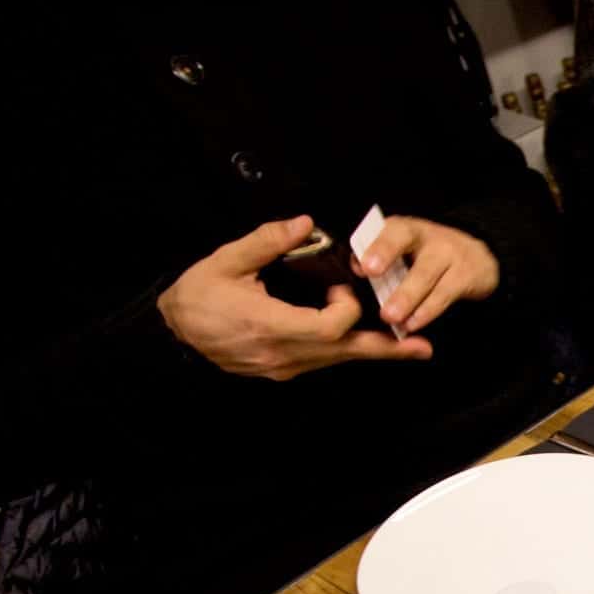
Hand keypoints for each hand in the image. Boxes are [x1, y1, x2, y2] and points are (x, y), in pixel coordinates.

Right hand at [157, 216, 431, 380]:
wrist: (171, 336)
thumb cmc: (195, 297)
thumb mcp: (224, 262)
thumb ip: (266, 242)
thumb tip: (304, 223)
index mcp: (268, 326)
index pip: (329, 328)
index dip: (346, 307)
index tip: (339, 284)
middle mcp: (281, 354)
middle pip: (344, 352)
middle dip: (385, 347)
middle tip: (422, 347)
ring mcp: (282, 367)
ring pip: (337, 360)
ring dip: (371, 350)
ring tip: (410, 346)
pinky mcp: (282, 370)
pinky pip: (323, 361)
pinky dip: (346, 349)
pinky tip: (367, 342)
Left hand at [354, 215, 499, 333]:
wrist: (478, 259)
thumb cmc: (428, 258)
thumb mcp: (405, 251)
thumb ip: (379, 257)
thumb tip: (355, 267)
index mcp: (405, 228)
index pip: (389, 229)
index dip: (376, 245)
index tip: (363, 265)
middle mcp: (427, 235)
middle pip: (405, 241)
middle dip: (386, 257)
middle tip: (370, 273)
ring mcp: (449, 254)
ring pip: (424, 274)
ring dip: (406, 296)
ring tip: (390, 317)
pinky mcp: (465, 276)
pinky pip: (444, 295)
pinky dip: (427, 311)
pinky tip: (413, 324)